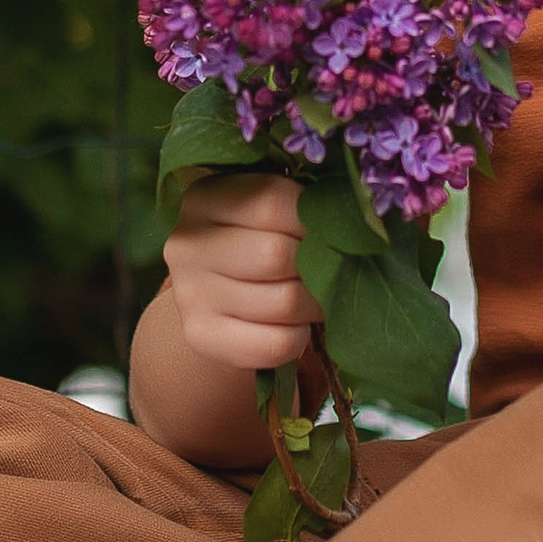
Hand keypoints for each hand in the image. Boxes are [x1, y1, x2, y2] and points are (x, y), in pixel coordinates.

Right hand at [165, 168, 322, 375]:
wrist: (219, 298)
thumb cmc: (259, 240)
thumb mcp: (270, 211)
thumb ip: (302, 206)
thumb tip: (357, 222)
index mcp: (205, 197)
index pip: (273, 201)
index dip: (314, 216)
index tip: (331, 226)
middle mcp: (186, 244)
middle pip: (277, 255)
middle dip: (317, 264)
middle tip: (330, 266)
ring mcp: (189, 294)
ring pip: (284, 302)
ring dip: (315, 303)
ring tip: (315, 295)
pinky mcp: (202, 337)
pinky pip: (276, 344)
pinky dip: (300, 338)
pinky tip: (295, 325)